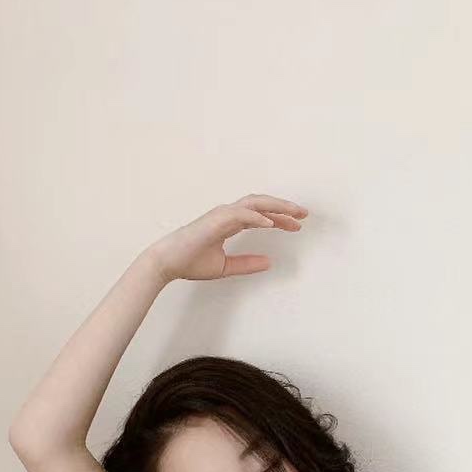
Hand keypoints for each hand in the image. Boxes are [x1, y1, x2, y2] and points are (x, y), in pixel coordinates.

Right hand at [146, 195, 307, 282]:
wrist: (168, 263)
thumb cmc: (191, 263)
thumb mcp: (226, 267)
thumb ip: (247, 263)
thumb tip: (270, 263)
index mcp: (229, 223)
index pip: (260, 216)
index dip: (279, 219)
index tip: (296, 226)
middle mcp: (227, 214)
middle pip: (261, 204)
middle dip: (284, 207)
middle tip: (304, 214)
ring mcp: (222, 214)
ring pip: (255, 204)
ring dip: (276, 207)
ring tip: (294, 215)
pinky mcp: (216, 220)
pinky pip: (242, 214)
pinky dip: (258, 217)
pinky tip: (273, 224)